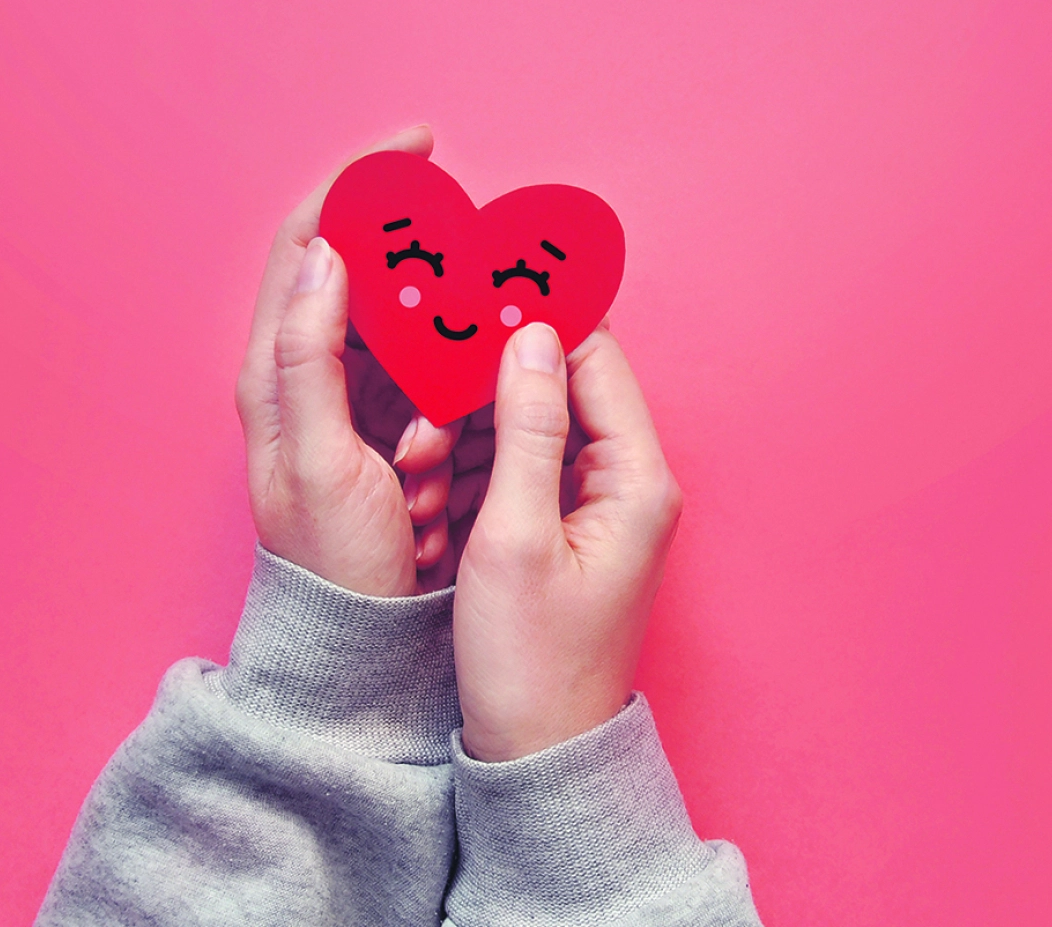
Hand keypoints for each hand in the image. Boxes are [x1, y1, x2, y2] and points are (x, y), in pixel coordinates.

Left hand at [236, 126, 470, 596]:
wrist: (356, 641)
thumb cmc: (332, 560)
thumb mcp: (315, 458)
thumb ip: (309, 355)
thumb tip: (323, 254)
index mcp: (275, 369)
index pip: (309, 241)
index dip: (359, 183)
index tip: (420, 148)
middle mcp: (308, 372)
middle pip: (368, 272)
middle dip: (427, 259)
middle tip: (480, 257)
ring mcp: (352, 399)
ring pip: (410, 324)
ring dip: (447, 333)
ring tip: (465, 372)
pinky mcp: (389, 427)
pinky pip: (434, 374)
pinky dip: (458, 375)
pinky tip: (474, 401)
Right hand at [451, 321, 683, 759]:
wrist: (538, 754)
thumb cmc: (530, 662)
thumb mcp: (513, 535)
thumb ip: (524, 427)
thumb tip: (529, 335)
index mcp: (637, 479)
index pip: (594, 356)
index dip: (530, 321)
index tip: (467, 297)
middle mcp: (632, 482)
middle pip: (562, 383)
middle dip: (485, 382)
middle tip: (421, 387)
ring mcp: (602, 506)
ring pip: (533, 423)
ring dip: (470, 428)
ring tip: (415, 459)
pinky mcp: (571, 528)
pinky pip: (522, 466)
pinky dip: (474, 466)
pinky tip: (428, 489)